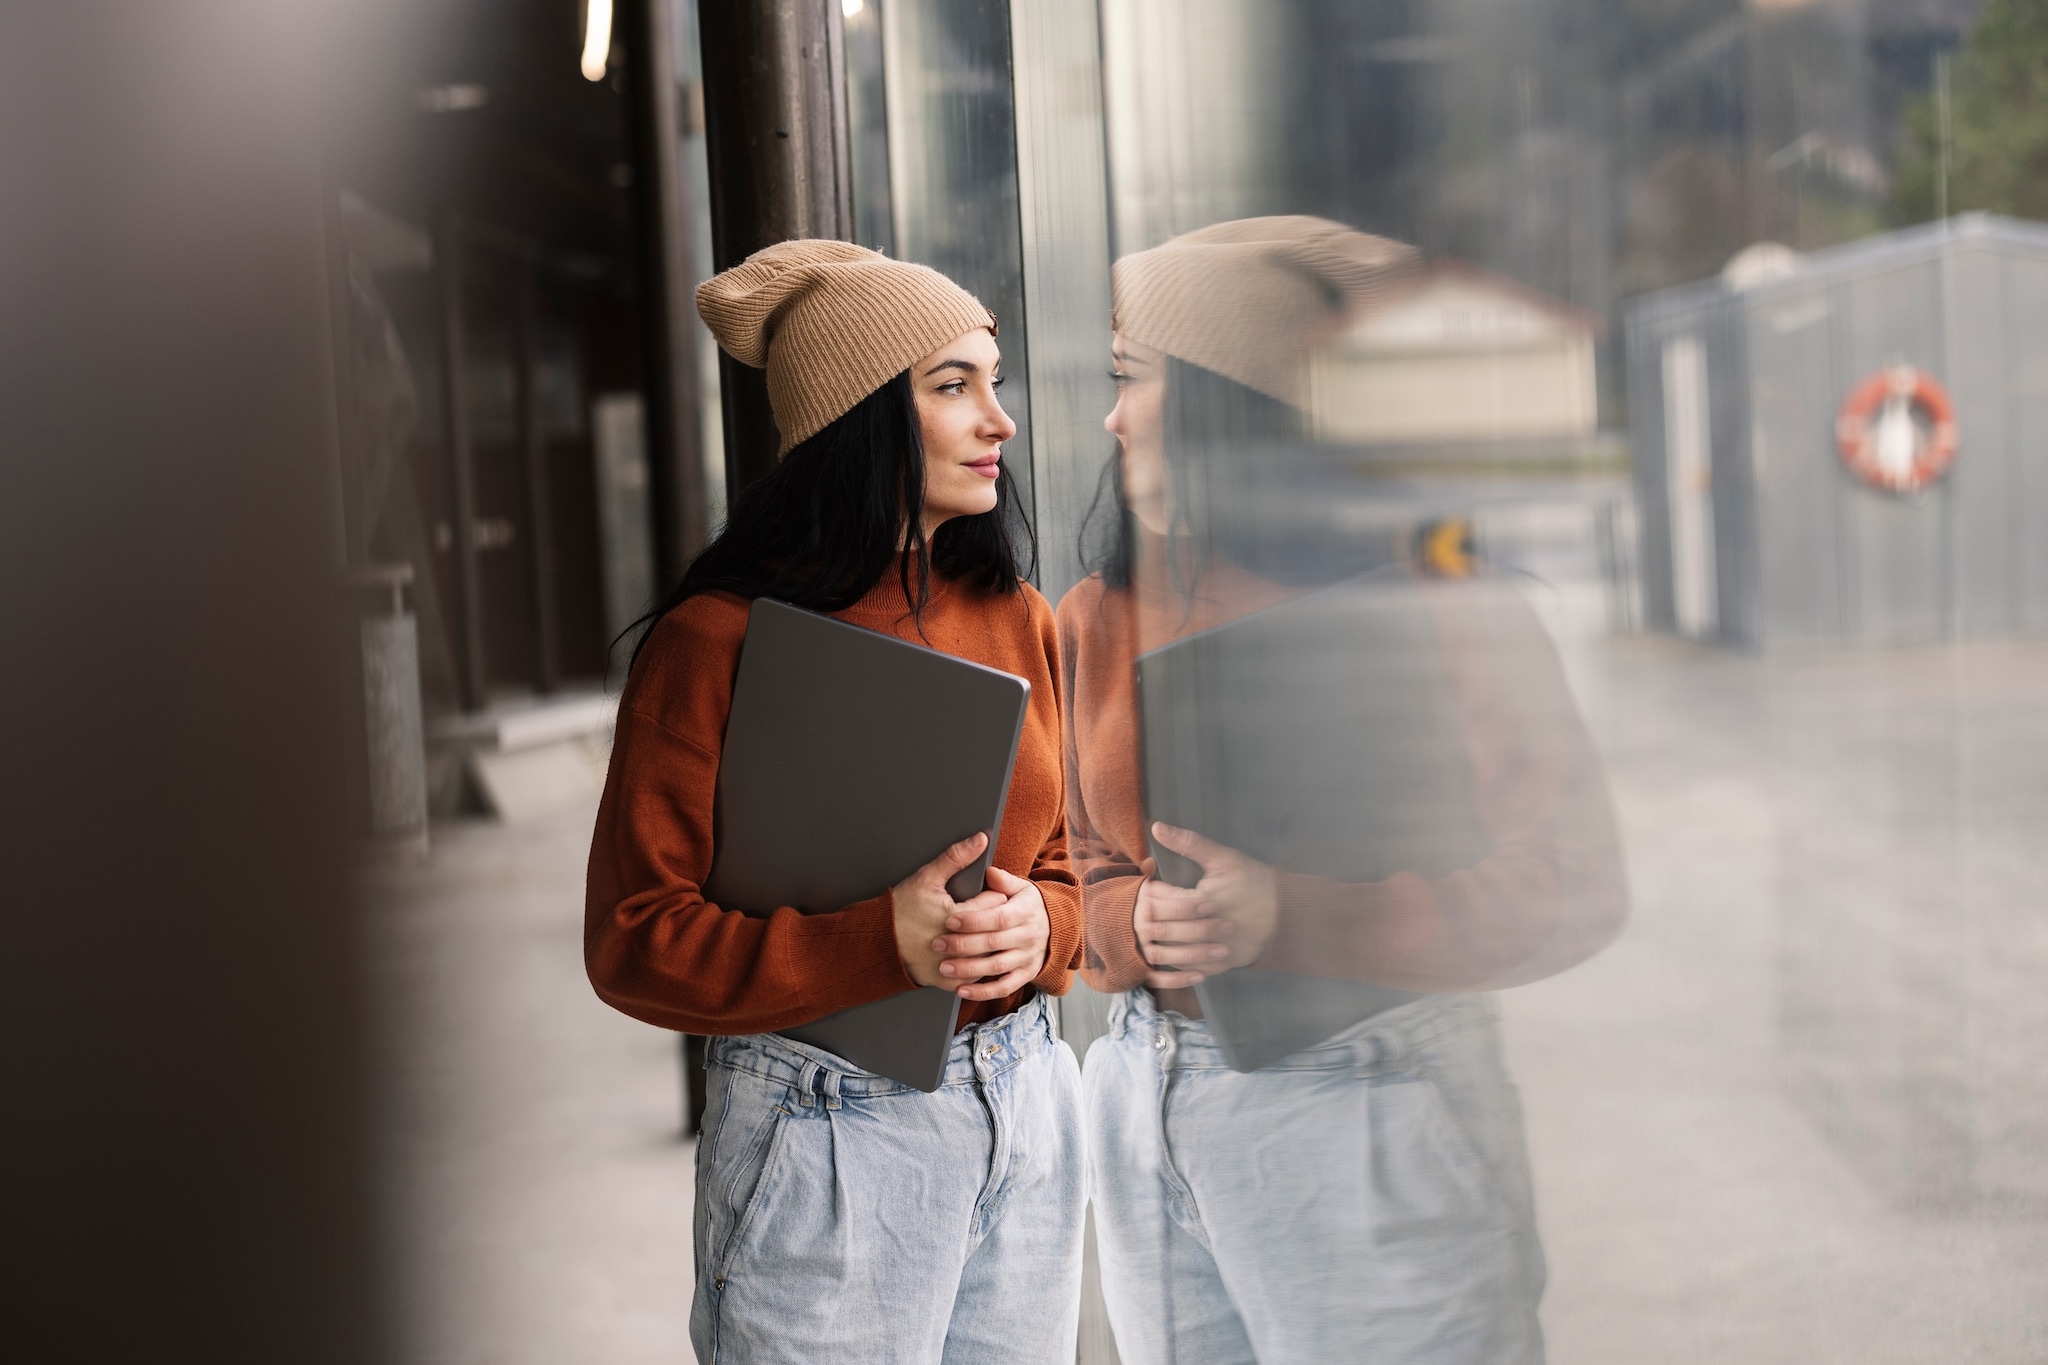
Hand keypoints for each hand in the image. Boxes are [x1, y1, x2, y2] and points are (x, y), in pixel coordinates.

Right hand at [893, 834, 1005, 990]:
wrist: (877, 942)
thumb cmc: (900, 910)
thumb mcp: (926, 878)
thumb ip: (955, 858)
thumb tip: (979, 840)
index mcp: (956, 919)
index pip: (996, 903)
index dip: (992, 895)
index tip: (985, 894)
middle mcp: (957, 947)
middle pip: (996, 930)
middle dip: (993, 920)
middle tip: (981, 911)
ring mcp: (953, 967)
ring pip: (990, 955)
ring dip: (988, 944)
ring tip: (977, 931)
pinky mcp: (948, 981)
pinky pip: (975, 975)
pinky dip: (976, 964)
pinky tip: (969, 952)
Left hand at [932, 866, 1049, 1001]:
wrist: (1054, 927)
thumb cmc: (1027, 906)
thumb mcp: (1021, 888)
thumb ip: (1004, 881)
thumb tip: (990, 872)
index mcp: (1025, 912)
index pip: (998, 918)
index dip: (974, 920)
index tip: (950, 920)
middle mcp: (1028, 936)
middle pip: (994, 943)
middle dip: (963, 945)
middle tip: (938, 944)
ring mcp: (1027, 958)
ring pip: (996, 967)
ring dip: (968, 969)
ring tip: (944, 967)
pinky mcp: (1025, 975)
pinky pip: (1004, 987)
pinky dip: (982, 992)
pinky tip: (961, 990)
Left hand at [1135, 822, 1278, 987]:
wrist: (1284, 913)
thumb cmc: (1254, 882)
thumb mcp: (1224, 858)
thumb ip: (1189, 843)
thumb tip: (1157, 827)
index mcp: (1201, 902)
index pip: (1159, 899)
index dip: (1149, 890)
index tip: (1150, 884)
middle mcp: (1203, 932)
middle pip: (1159, 927)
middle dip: (1147, 915)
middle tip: (1145, 905)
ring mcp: (1210, 952)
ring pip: (1168, 953)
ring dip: (1156, 939)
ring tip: (1155, 923)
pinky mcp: (1217, 966)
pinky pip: (1184, 968)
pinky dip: (1173, 958)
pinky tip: (1169, 945)